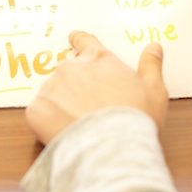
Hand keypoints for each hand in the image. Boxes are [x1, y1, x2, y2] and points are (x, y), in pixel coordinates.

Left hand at [25, 31, 167, 144]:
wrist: (112, 150)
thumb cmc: (136, 119)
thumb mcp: (154, 90)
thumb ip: (151, 65)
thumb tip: (153, 46)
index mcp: (99, 59)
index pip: (84, 41)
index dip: (80, 41)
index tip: (75, 40)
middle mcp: (71, 68)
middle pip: (67, 69)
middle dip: (74, 82)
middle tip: (86, 104)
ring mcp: (51, 87)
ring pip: (52, 91)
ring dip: (60, 102)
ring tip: (77, 123)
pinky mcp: (36, 110)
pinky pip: (39, 112)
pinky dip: (47, 121)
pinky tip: (63, 132)